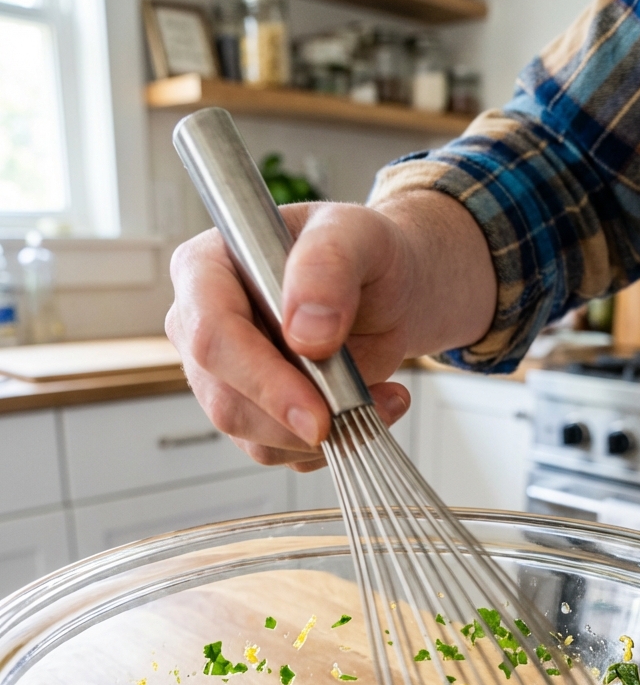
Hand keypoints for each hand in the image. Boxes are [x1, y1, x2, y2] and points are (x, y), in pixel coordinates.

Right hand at [166, 192, 496, 469]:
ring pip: (251, 434)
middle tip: (357, 413)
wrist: (392, 290)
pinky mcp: (254, 411)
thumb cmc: (367, 253)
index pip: (211, 334)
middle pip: (224, 398)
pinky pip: (279, 450)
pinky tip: (367, 408)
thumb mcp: (361, 234)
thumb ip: (329, 264)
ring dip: (320, 436)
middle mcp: (203, 324)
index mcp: (207, 268)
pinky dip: (328, 445)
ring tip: (380, 398)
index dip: (261, 379)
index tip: (316, 413)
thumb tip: (305, 331)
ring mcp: (225, 375)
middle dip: (294, 420)